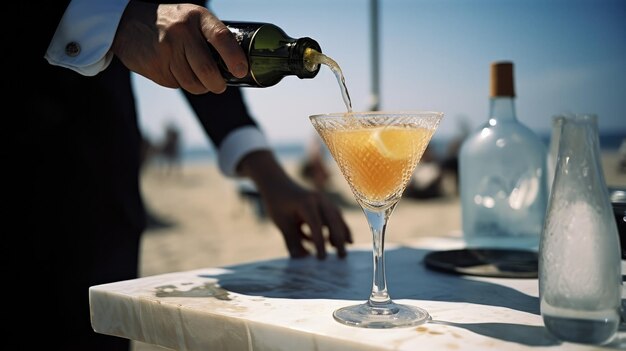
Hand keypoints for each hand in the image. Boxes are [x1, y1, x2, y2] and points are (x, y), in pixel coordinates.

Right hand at [112, 1, 247, 93]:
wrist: (129, 23)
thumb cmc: (173, 24)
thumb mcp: (193, 19)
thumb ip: (212, 37)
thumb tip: (238, 66)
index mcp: (197, 17)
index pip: (221, 37)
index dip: (234, 58)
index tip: (241, 71)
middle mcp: (181, 32)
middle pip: (207, 70)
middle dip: (218, 85)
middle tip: (219, 86)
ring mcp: (166, 49)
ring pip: (193, 83)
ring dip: (200, 86)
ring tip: (197, 78)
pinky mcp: (155, 66)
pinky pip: (177, 84)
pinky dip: (181, 83)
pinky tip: (174, 69)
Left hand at [238, 151, 352, 258]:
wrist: (277, 182)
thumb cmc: (277, 203)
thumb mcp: (281, 223)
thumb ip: (291, 240)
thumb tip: (301, 259)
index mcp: (305, 203)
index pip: (315, 225)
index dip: (320, 243)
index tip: (322, 259)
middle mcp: (318, 199)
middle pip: (333, 221)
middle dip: (339, 239)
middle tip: (342, 257)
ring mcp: (323, 199)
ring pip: (338, 217)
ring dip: (343, 233)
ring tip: (345, 250)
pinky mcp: (325, 202)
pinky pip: (336, 216)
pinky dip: (341, 227)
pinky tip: (346, 240)